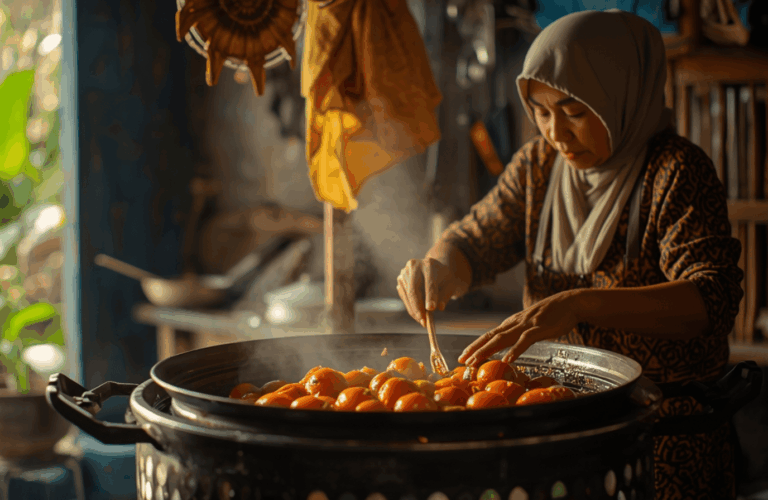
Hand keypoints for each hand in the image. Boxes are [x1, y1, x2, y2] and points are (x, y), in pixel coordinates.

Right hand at [396, 257, 468, 326]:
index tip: (431, 309)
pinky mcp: (400, 280)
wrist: (433, 268)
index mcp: (429, 264)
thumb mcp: (450, 284)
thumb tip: (440, 307)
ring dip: (414, 310)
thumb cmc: (443, 278)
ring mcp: (404, 273)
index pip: (430, 282)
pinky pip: (404, 297)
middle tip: (424, 321)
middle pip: (414, 289)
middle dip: (418, 307)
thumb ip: (446, 295)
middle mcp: (414, 266)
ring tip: (423, 322)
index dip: (430, 296)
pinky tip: (418, 315)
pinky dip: (411, 308)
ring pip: (407, 295)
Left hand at [458, 290, 582, 365]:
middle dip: (474, 349)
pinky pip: (524, 340)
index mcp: (512, 323)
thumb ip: (518, 332)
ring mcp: (526, 325)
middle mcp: (515, 323)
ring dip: (487, 350)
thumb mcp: (530, 324)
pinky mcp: (539, 328)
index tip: (463, 356)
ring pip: (502, 338)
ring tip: (475, 361)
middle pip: (490, 337)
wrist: (570, 302)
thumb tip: (508, 344)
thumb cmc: (551, 315)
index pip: (489, 335)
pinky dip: (515, 350)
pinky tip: (507, 360)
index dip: (475, 345)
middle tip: (461, 361)